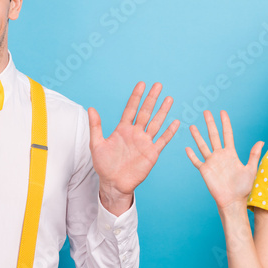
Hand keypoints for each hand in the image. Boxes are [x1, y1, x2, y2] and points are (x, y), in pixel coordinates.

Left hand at [88, 81, 178, 211]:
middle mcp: (135, 133)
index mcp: (122, 129)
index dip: (136, 97)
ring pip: (156, 123)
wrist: (113, 183)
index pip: (131, 109)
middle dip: (152, 98)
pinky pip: (162, 140)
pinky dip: (169, 132)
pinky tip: (175, 122)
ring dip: (162, 111)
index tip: (141, 84)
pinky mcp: (152, 153)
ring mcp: (144, 142)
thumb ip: (96, 126)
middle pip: (146, 112)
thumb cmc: (104, 165)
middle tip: (158, 85)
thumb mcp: (96, 144)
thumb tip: (91, 108)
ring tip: (169, 99)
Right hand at [185, 110, 263, 212]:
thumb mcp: (250, 169)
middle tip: (206, 112)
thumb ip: (254, 155)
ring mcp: (211, 162)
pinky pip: (196, 161)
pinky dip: (191, 155)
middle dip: (210, 123)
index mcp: (231, 153)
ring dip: (197, 136)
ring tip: (192, 126)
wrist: (233, 201)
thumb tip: (261, 141)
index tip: (222, 112)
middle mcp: (220, 155)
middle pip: (213, 136)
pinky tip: (187, 147)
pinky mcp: (205, 171)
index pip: (227, 134)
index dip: (225, 123)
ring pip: (202, 145)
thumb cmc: (243, 188)